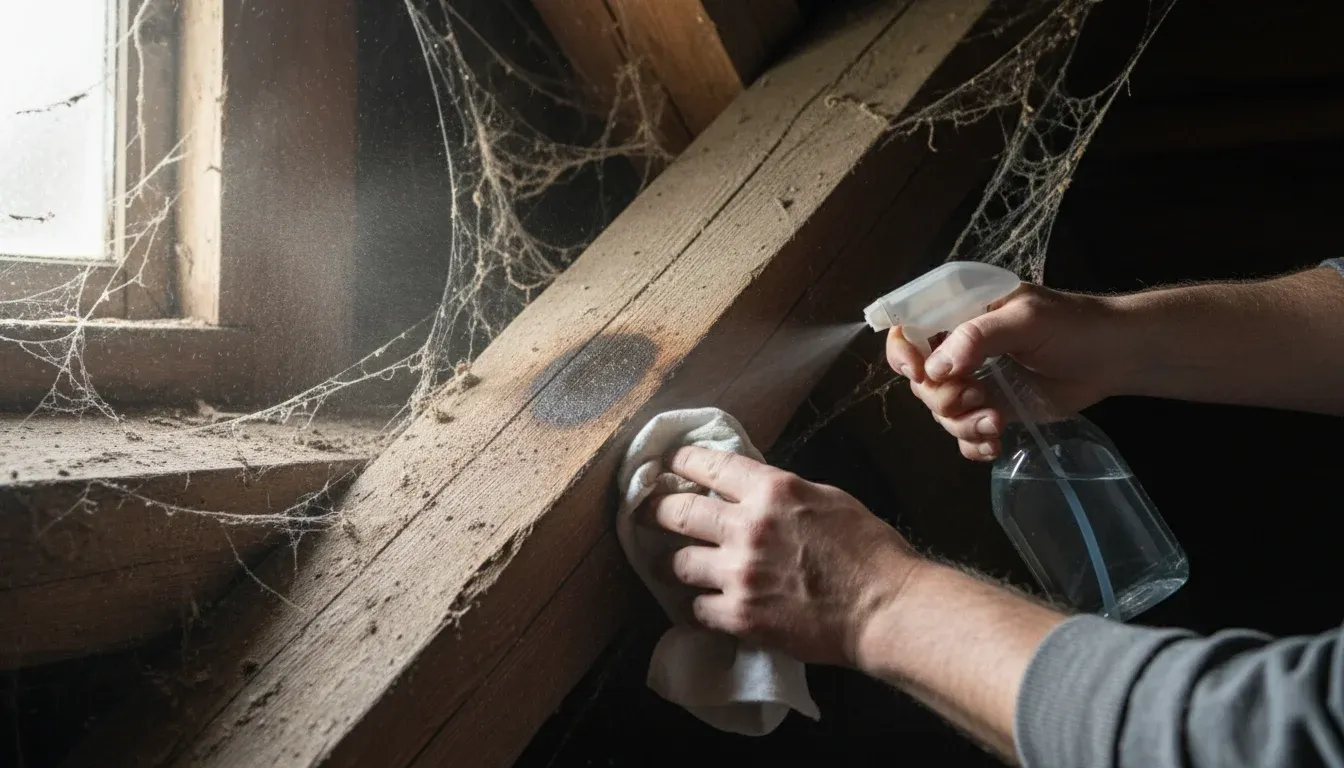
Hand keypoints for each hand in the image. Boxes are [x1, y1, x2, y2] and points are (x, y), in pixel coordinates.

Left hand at [641, 445, 919, 667]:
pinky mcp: (740, 616)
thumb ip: (780, 491)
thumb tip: (748, 488)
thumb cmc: (868, 549)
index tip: (666, 466)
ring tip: (676, 566)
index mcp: (771, 490)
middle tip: (647, 515)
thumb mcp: (825, 497)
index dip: (678, 462)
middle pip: (674, 511)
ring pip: (676, 564)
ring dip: (674, 564)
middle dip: (654, 511)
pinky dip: (698, 607)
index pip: (705, 465)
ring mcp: (739, 574)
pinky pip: (696, 609)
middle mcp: (747, 527)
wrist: (884, 608)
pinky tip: (705, 604)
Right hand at [886, 283, 1125, 460]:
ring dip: (962, 423)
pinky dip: (972, 443)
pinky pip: (963, 433)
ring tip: (996, 423)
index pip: (909, 328)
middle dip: (944, 398)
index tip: (923, 375)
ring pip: (941, 410)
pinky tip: (993, 445)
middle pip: (922, 380)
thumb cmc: (1074, 326)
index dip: (905, 353)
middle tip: (979, 399)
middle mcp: (959, 347)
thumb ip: (978, 338)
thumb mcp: (1026, 320)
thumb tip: (934, 369)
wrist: (1115, 358)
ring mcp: (974, 380)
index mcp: (960, 313)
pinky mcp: (990, 409)